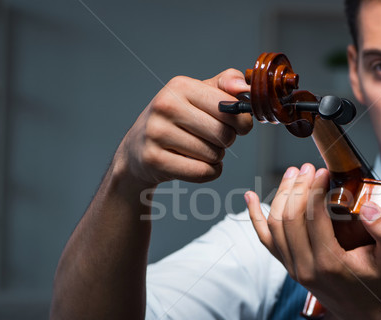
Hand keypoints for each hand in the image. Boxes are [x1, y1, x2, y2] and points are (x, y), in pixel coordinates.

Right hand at [114, 69, 252, 187]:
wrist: (137, 150)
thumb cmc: (176, 121)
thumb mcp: (198, 96)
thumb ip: (226, 85)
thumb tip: (244, 87)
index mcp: (180, 86)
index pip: (230, 108)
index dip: (242, 122)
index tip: (237, 126)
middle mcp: (165, 106)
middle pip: (224, 134)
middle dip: (226, 142)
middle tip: (212, 139)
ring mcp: (156, 133)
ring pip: (214, 155)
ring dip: (215, 158)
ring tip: (198, 150)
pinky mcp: (154, 160)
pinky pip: (203, 172)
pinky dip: (208, 173)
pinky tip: (196, 165)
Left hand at [245, 163, 380, 319]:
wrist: (368, 314)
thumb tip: (368, 207)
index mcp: (329, 263)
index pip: (312, 218)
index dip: (314, 190)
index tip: (322, 171)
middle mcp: (305, 267)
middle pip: (289, 218)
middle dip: (296, 188)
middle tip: (307, 167)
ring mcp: (293, 269)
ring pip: (274, 226)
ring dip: (281, 196)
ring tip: (292, 173)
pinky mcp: (289, 267)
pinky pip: (266, 240)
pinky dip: (256, 217)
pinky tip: (250, 197)